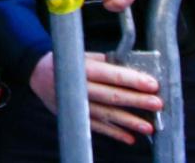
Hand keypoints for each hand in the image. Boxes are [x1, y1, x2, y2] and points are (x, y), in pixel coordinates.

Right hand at [29, 51, 162, 144]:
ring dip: (128, 122)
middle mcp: (77, 88)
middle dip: (136, 101)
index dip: (132, 80)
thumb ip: (106, 63)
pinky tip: (130, 138)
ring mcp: (75, 105)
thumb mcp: (83, 55)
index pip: (110, 75)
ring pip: (105, 115)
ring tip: (148, 127)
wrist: (37, 74)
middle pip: (110, 96)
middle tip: (157, 104)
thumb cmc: (66, 62)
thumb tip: (135, 70)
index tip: (152, 84)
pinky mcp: (74, 117)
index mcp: (81, 69)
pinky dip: (113, 133)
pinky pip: (96, 127)